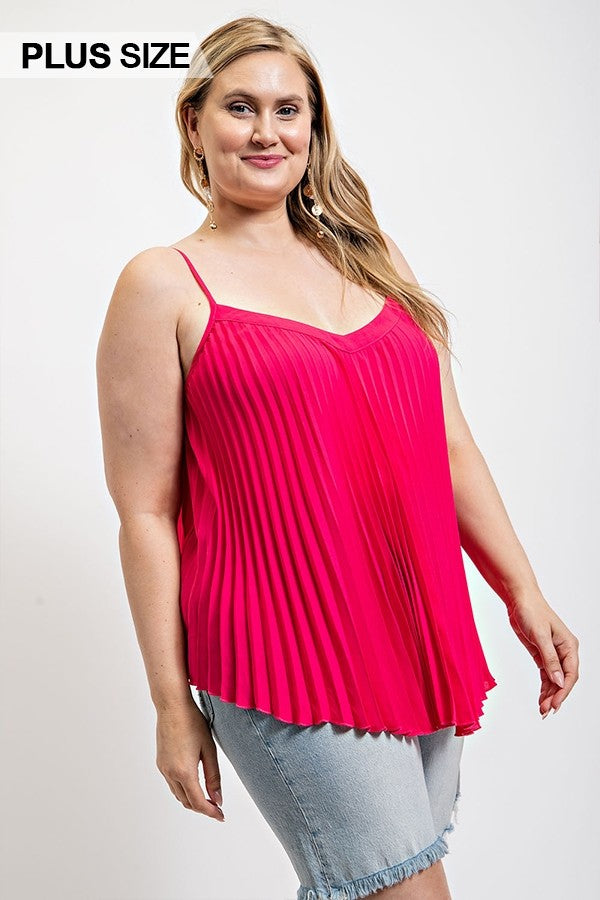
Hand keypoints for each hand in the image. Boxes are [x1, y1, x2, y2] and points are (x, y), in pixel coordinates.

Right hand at [155, 698, 224, 820]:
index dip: (211, 812)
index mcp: (184, 772)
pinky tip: (194, 784)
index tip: (221, 816)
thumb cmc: (193, 723)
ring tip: (208, 797)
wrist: (172, 706)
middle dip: (202, 808)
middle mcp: (170, 773)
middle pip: (187, 802)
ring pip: (178, 794)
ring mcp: (163, 768)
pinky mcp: (160, 762)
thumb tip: (217, 799)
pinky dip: (184, 790)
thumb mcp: (209, 749)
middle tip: (217, 808)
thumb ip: (213, 776)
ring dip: (192, 800)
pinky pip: (172, 784)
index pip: (198, 802)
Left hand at [506, 590, 579, 718]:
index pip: (571, 674)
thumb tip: (559, 681)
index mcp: (569, 645)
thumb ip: (549, 659)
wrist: (519, 599)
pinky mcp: (542, 654)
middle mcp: (564, 651)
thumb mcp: (540, 635)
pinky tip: (541, 698)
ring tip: (542, 709)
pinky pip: (546, 675)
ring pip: (555, 680)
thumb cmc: (531, 611)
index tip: (555, 704)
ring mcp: (553, 653)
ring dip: (549, 694)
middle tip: (546, 711)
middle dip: (556, 696)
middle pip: (564, 680)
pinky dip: (544, 687)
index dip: (563, 691)